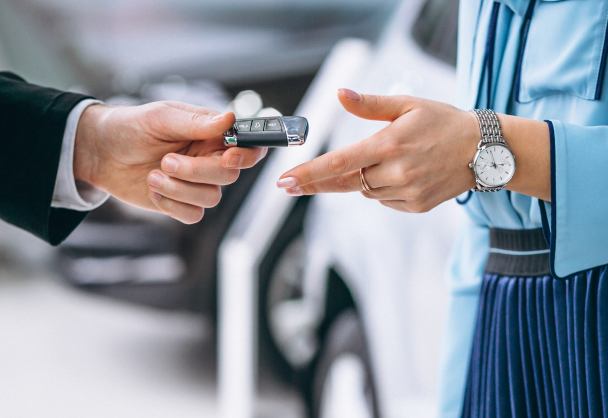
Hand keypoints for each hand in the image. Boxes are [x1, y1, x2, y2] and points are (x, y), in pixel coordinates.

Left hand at [74, 101, 266, 222]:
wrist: (100, 152)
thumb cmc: (131, 127)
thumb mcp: (161, 117)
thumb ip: (197, 122)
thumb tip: (229, 119)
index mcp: (212, 135)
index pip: (248, 146)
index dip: (247, 155)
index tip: (229, 157)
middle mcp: (210, 159)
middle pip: (229, 176)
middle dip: (197, 172)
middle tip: (166, 161)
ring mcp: (197, 184)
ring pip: (211, 198)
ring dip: (180, 190)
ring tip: (154, 175)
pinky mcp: (181, 203)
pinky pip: (194, 215)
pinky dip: (172, 205)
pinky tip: (154, 189)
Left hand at [276, 89, 549, 211]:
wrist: (486, 151)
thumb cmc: (444, 122)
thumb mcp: (408, 105)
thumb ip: (370, 104)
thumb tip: (339, 94)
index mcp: (388, 145)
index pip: (338, 163)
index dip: (308, 174)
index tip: (284, 182)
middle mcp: (396, 173)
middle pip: (346, 181)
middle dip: (322, 180)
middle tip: (292, 184)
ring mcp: (407, 193)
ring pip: (366, 191)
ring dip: (365, 179)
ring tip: (391, 161)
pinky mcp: (416, 206)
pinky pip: (384, 200)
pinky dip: (383, 189)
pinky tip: (403, 174)